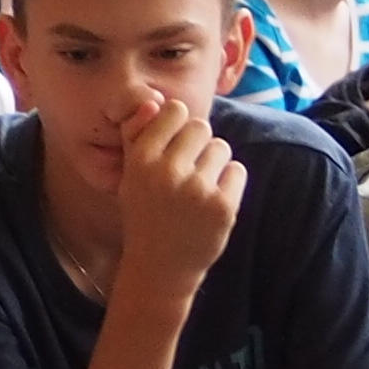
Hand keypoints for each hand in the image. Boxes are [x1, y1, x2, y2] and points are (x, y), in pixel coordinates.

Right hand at [113, 88, 246, 304]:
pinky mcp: (223, 206)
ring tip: (199, 189)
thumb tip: (154, 100)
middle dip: (198, 144)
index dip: (178, 125)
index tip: (175, 145)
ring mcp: (197, 189)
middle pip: (201, 126)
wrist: (160, 268)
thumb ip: (139, 136)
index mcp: (141, 159)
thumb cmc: (146, 214)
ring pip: (221, 147)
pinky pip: (237, 171)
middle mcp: (167, 171)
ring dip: (214, 164)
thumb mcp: (131, 176)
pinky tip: (212, 202)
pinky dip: (229, 184)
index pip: (174, 110)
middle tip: (189, 170)